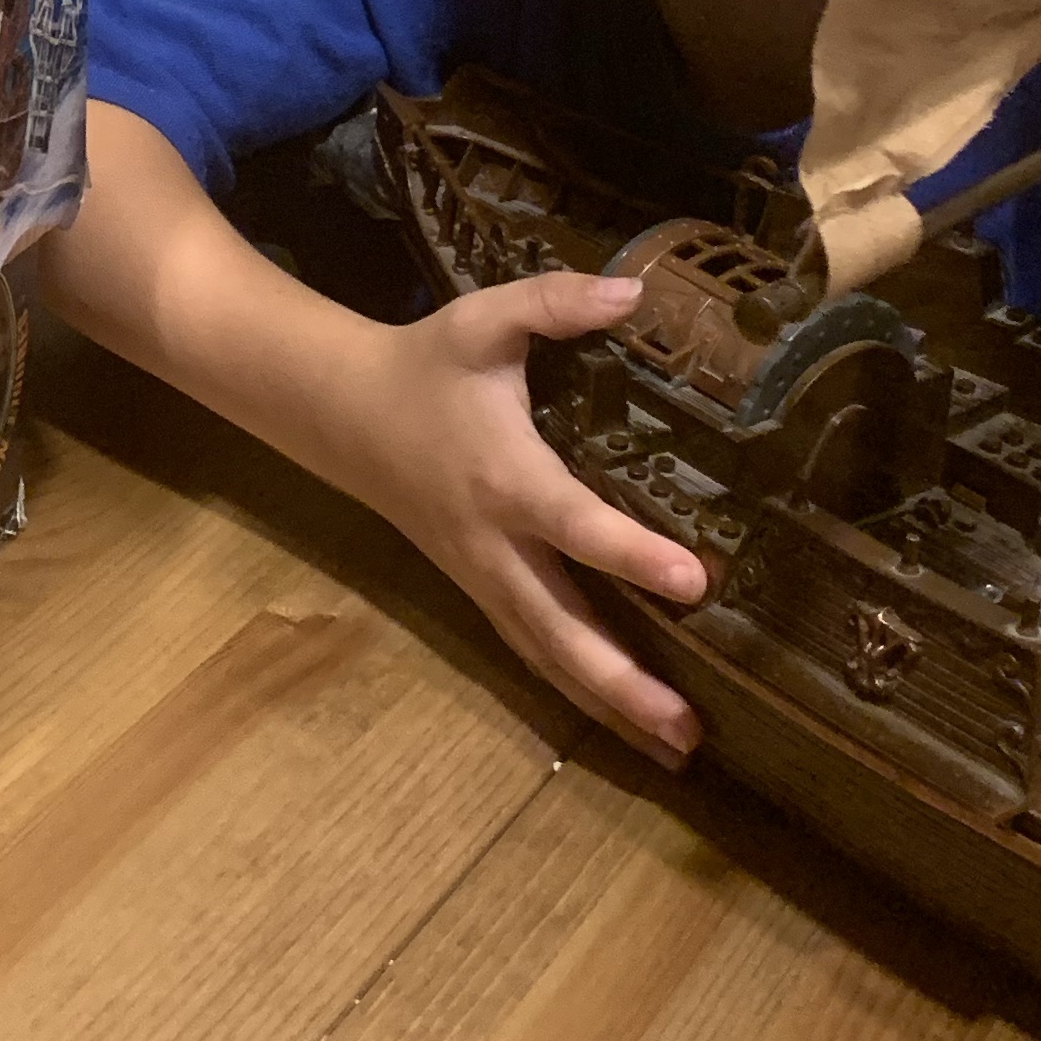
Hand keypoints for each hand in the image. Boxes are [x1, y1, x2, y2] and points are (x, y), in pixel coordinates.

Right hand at [346, 268, 706, 767]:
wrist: (343, 414)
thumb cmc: (426, 364)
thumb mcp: (485, 320)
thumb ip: (556, 301)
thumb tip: (636, 290)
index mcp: (507, 477)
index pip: (576, 525)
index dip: (634, 554)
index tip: (697, 582)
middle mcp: (496, 544)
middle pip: (561, 629)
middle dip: (623, 683)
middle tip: (687, 727)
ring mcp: (484, 577)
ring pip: (547, 655)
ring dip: (609, 707)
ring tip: (676, 750)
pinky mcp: (480, 591)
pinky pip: (532, 650)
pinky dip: (578, 692)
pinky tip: (627, 725)